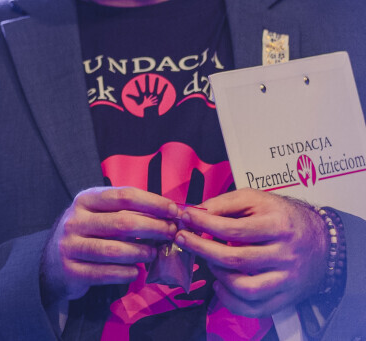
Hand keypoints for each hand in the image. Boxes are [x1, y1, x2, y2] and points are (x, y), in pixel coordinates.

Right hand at [41, 186, 180, 302]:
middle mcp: (75, 220)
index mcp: (85, 200)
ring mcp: (70, 246)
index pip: (123, 196)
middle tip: (171, 233)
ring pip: (114, 250)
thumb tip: (168, 214)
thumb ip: (126, 212)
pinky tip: (137, 271)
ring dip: (141, 253)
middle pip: (122, 222)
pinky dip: (127, 273)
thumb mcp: (100, 215)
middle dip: (153, 227)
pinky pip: (106, 274)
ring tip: (154, 254)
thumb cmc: (88, 234)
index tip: (174, 210)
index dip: (152, 202)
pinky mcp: (71, 271)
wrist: (53, 262)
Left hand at [176, 190, 327, 315]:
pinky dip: (231, 301)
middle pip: (234, 259)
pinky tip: (220, 285)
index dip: (202, 224)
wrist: (324, 242)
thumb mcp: (258, 199)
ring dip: (217, 275)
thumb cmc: (283, 217)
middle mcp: (285, 255)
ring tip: (208, 262)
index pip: (232, 229)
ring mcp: (287, 279)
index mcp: (278, 226)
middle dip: (201, 249)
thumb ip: (226, 203)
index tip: (184, 218)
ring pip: (245, 288)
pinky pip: (255, 308)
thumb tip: (196, 212)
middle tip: (183, 238)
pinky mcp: (286, 297)